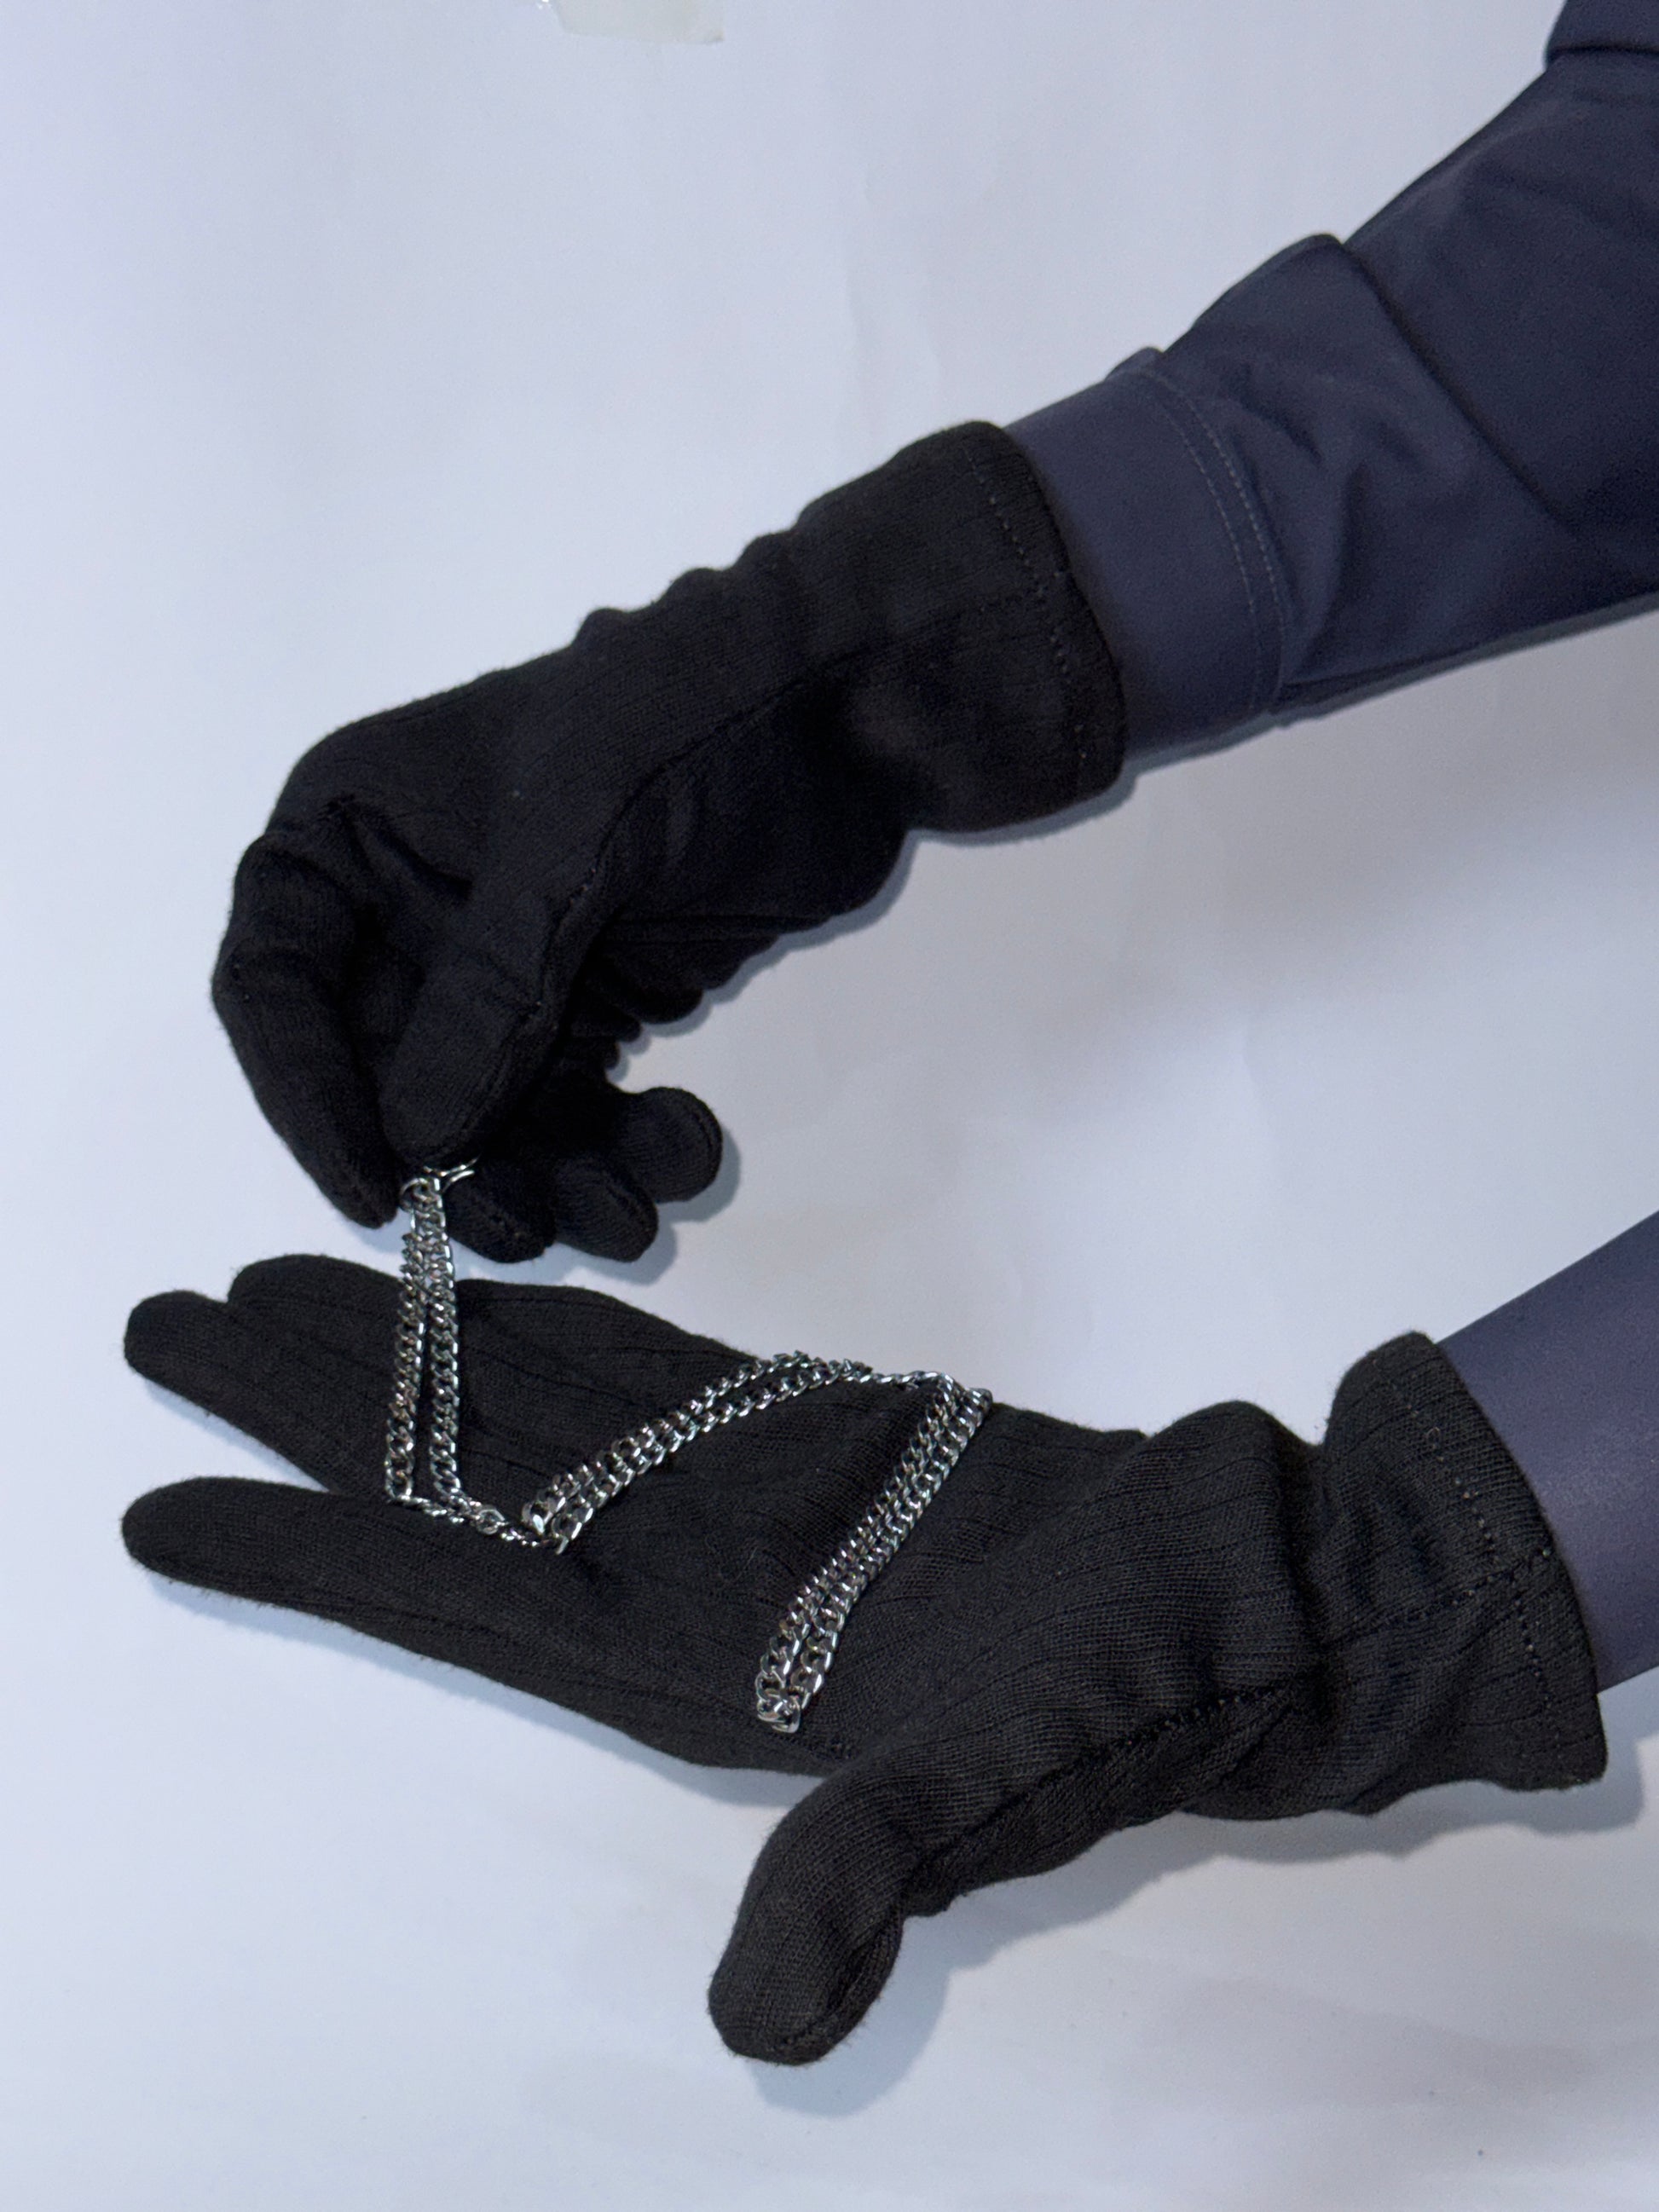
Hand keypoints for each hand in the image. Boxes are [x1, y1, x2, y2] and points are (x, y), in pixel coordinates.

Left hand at [122, 1259, 1600, 2061]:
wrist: (1245, 1598)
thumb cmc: (1134, 1692)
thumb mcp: (1008, 1789)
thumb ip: (873, 1877)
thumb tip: (759, 2031)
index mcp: (693, 1665)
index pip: (453, 1596)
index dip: (303, 1547)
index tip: (151, 1501)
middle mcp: (684, 1581)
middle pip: (451, 1478)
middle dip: (305, 1400)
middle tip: (162, 1317)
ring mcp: (742, 1501)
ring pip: (532, 1404)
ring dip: (404, 1347)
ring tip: (278, 1279)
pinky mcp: (816, 1435)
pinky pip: (651, 1366)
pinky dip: (554, 1325)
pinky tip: (482, 1290)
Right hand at [214, 425, 1122, 1260]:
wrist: (841, 712)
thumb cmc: (685, 723)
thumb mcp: (573, 841)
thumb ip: (491, 990)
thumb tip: (416, 1140)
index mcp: (352, 827)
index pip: (277, 982)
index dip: (310, 1096)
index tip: (377, 1193)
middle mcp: (408, 905)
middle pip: (389, 1075)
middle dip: (460, 1163)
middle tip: (526, 1233)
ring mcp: (506, 962)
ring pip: (491, 1113)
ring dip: (556, 1176)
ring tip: (634, 1218)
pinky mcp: (595, 1001)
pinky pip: (577, 1106)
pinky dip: (624, 1145)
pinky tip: (687, 1152)